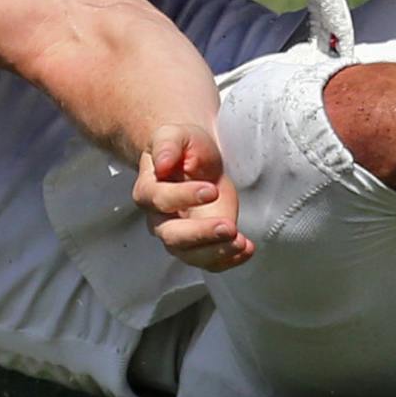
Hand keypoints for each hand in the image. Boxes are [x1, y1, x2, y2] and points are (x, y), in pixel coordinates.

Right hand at [133, 122, 252, 270]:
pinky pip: (210, 261)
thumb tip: (162, 164)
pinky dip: (229, 260)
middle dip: (201, 234)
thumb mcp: (175, 135)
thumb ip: (167, 146)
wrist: (198, 158)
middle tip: (229, 227)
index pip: (161, 200)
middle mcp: (159, 219)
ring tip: (241, 243)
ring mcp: (179, 236)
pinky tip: (247, 249)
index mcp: (149, 190)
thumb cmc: (184, 146)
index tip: (211, 190)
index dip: (185, 197)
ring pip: (191, 255)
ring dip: (217, 252)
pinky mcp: (201, 244)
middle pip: (173, 236)